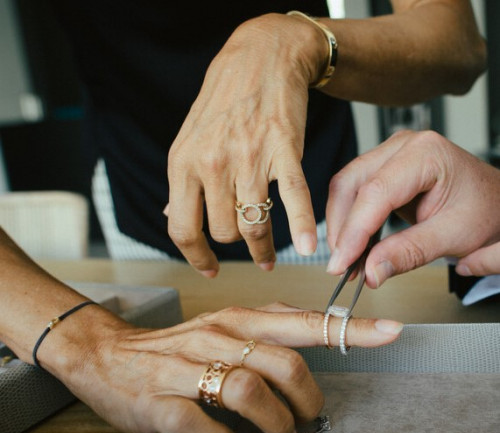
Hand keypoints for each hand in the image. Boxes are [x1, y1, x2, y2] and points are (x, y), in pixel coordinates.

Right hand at [37, 302, 401, 432]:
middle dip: (308, 401)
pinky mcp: (161, 402)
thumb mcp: (224, 325)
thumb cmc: (176, 344)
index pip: (304, 321)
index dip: (351, 328)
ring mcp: (187, 369)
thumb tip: (312, 338)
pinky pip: (205, 427)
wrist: (109, 355)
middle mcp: (216, 337)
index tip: (392, 332)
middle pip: (283, 364)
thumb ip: (268, 327)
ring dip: (275, 424)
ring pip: (249, 393)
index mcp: (237, 319)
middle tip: (309, 421)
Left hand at [167, 14, 326, 276]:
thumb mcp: (188, 140)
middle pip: (223, 232)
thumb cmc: (224, 101)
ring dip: (262, 249)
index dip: (196, 256)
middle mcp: (213, 164)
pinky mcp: (284, 150)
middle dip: (234, 244)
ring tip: (266, 258)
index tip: (209, 268)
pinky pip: (294, 198)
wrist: (262, 57)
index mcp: (184, 163)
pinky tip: (308, 248)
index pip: (183, 228)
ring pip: (254, 225)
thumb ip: (182, 184)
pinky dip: (303, 226)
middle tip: (246, 243)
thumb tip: (171, 219)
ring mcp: (249, 158)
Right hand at [325, 130, 499, 286]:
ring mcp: (389, 156)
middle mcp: (402, 147)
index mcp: (426, 153)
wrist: (496, 201)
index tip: (342, 263)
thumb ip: (409, 253)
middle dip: (341, 228)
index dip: (354, 231)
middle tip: (341, 265)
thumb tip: (371, 271)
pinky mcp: (382, 170)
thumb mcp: (453, 236)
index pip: (375, 192)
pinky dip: (348, 222)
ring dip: (341, 226)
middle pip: (350, 184)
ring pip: (345, 188)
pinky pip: (352, 193)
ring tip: (346, 260)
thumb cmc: (484, 209)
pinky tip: (352, 245)